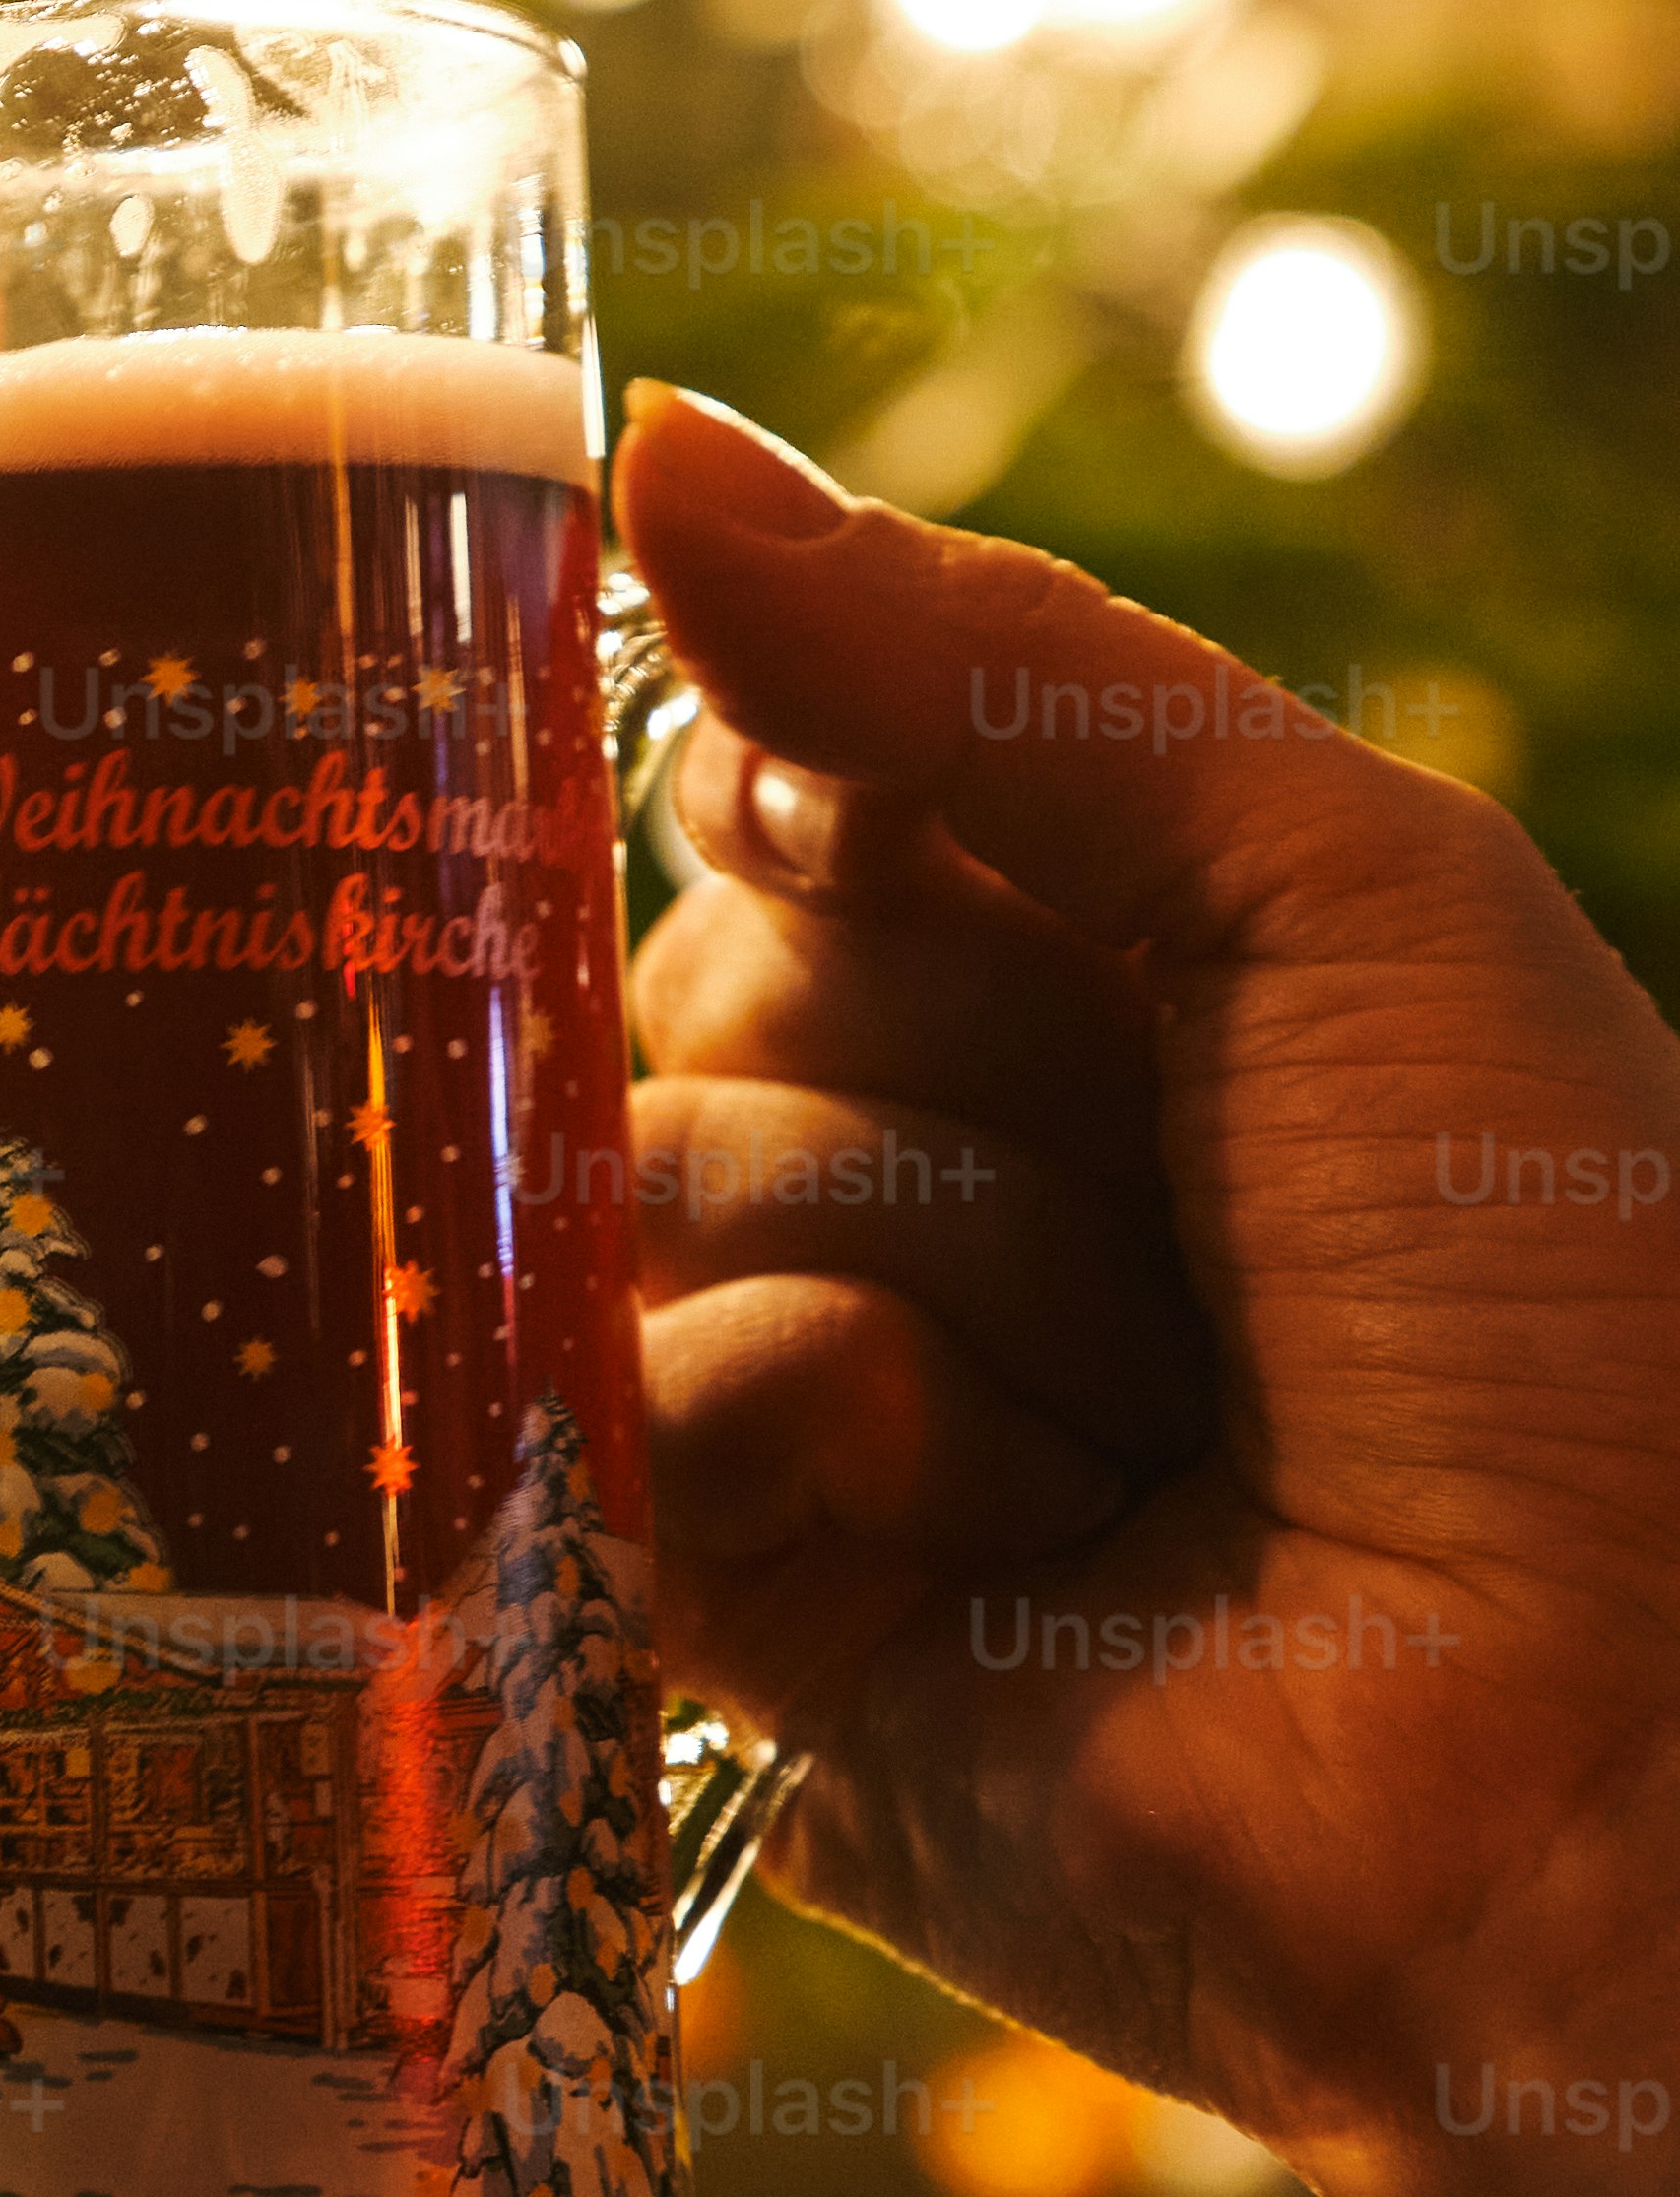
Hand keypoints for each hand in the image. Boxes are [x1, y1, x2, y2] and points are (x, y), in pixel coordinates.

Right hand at [614, 378, 1679, 2196]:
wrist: (1602, 1749)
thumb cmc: (1558, 1307)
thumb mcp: (1333, 885)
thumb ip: (981, 672)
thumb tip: (652, 447)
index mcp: (1075, 984)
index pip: (770, 796)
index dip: (805, 802)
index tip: (872, 836)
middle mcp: (911, 1169)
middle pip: (690, 973)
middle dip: (939, 1056)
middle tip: (1172, 1211)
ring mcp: (802, 1397)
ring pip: (647, 1181)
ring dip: (937, 1266)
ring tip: (1142, 1428)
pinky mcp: (725, 1613)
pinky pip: (616, 1409)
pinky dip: (806, 1426)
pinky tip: (985, 1532)